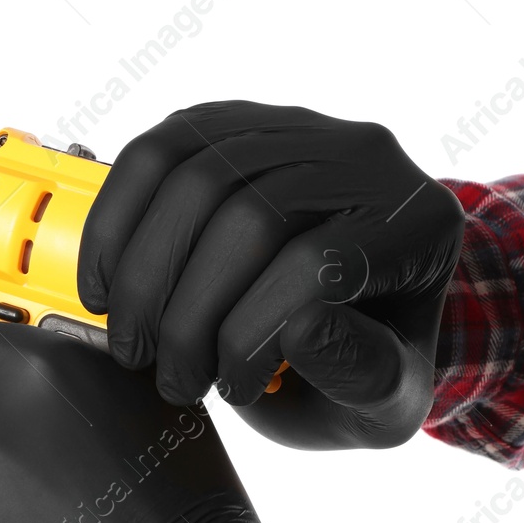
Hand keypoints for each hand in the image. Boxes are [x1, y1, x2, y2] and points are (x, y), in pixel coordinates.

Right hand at [78, 100, 463, 449]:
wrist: (347, 316)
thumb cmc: (366, 363)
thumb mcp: (387, 398)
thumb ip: (362, 374)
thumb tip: (303, 331)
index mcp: (416, 223)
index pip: (322, 262)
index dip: (256, 335)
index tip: (232, 391)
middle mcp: (364, 157)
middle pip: (252, 214)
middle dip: (189, 312)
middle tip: (169, 378)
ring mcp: (292, 129)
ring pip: (195, 178)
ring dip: (144, 275)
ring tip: (134, 346)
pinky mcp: (229, 124)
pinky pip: (156, 152)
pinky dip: (116, 223)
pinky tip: (107, 286)